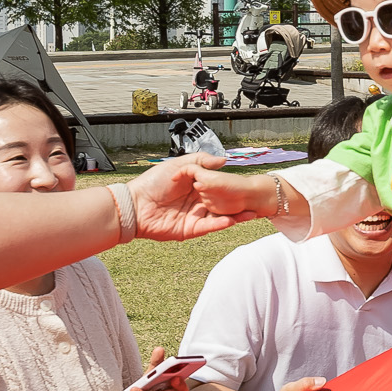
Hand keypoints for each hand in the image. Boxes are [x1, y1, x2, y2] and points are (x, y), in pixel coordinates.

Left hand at [139, 155, 262, 238]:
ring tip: (251, 212)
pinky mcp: (190, 230)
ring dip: (235, 215)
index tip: (247, 186)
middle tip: (256, 201)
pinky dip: (221, 223)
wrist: (135, 205)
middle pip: (221, 203)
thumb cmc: (153, 183)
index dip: (231, 188)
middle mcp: (196, 202)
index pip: (217, 188)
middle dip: (238, 204)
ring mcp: (194, 217)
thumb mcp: (179, 165)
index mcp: (194, 187)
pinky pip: (209, 226)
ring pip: (219, 216)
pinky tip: (232, 219)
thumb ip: (201, 161)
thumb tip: (223, 160)